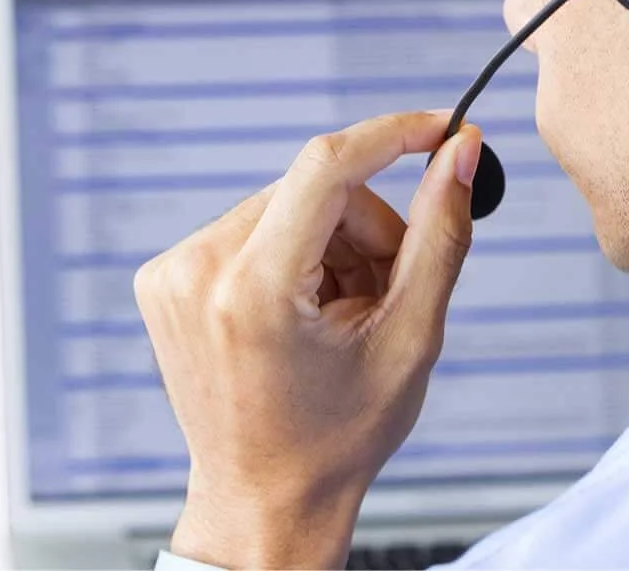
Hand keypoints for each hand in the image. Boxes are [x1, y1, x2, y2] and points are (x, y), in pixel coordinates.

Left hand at [134, 112, 481, 568]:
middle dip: (370, 228)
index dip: (394, 135)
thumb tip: (461, 153)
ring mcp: (172, 272)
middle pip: (316, 190)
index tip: (442, 130)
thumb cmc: (339, 435)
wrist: (264, 498)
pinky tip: (310, 309)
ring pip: (290, 204)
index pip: (327, 165)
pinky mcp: (167, 275)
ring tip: (346, 314)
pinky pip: (257, 225)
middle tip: (389, 292)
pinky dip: (299, 252)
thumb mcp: (410, 336)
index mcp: (253, 291)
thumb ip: (440, 234)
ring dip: (336, 244)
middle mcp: (197, 270)